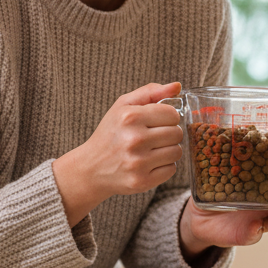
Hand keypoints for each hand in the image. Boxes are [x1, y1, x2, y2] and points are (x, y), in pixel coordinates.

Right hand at [53, 82, 183, 226]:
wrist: (90, 168)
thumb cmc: (110, 133)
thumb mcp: (123, 106)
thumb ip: (150, 92)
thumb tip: (177, 86)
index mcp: (130, 117)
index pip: (172, 114)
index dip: (168, 117)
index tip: (157, 121)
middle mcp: (134, 139)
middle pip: (176, 133)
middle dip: (169, 134)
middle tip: (154, 137)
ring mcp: (138, 162)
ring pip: (177, 152)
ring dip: (168, 150)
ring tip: (152, 150)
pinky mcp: (142, 181)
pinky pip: (171, 170)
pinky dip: (164, 166)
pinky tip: (150, 163)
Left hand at [180, 166, 267, 256]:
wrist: (200, 216)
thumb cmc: (213, 188)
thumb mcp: (216, 171)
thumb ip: (220, 157)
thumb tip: (212, 130)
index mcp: (264, 185)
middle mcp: (266, 203)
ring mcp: (258, 220)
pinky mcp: (247, 234)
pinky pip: (254, 235)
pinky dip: (256, 231)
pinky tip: (255, 227)